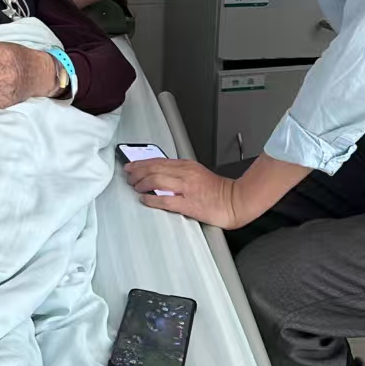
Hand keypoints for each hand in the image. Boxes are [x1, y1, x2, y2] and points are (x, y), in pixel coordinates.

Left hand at [126, 157, 243, 227]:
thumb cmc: (217, 190)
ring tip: (136, 187)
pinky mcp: (189, 204)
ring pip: (157, 180)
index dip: (141, 163)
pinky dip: (152, 199)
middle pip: (154, 168)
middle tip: (129, 176)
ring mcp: (187, 189)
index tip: (131, 166)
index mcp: (187, 166)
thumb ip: (179, 173)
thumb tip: (158, 174)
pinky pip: (165, 200)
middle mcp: (185, 174)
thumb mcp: (196, 173)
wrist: (235, 201)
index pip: (158, 161)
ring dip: (142, 183)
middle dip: (137, 172)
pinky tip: (145, 199)